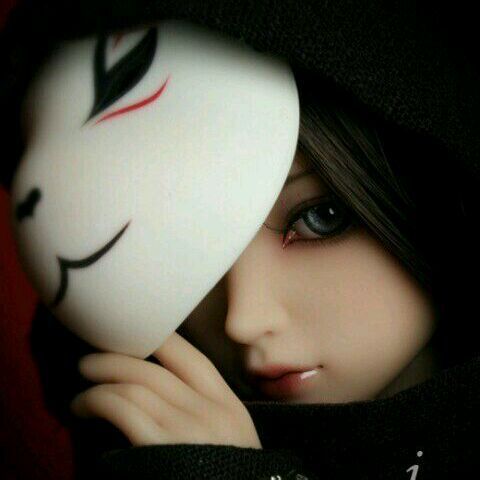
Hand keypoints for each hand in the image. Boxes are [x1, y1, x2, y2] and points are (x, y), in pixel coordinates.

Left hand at [70, 332, 261, 448]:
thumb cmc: (224, 476)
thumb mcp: (230, 438)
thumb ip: (206, 411)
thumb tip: (161, 390)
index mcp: (228, 405)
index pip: (192, 358)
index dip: (160, 341)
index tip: (133, 338)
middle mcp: (209, 409)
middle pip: (156, 369)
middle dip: (116, 360)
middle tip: (90, 362)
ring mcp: (186, 428)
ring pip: (136, 385)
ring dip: (100, 383)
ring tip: (82, 394)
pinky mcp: (160, 448)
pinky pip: (123, 409)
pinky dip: (97, 400)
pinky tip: (84, 406)